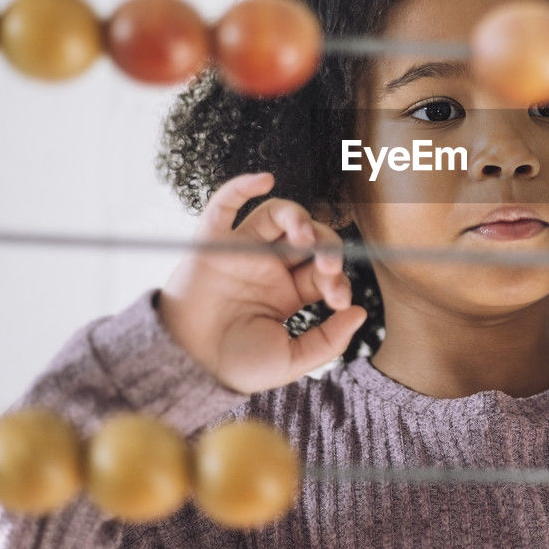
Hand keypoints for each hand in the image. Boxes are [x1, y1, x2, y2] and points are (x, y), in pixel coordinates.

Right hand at [158, 173, 366, 394]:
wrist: (187, 368)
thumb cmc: (236, 366)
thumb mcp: (291, 361)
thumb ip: (328, 340)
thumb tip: (361, 312)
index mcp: (289, 292)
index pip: (324, 270)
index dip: (339, 280)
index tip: (339, 302)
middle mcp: (269, 266)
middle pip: (309, 237)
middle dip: (327, 247)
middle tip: (328, 268)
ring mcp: (242, 252)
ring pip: (276, 215)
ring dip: (297, 218)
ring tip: (305, 237)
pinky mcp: (211, 243)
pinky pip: (223, 204)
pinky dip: (242, 186)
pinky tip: (264, 180)